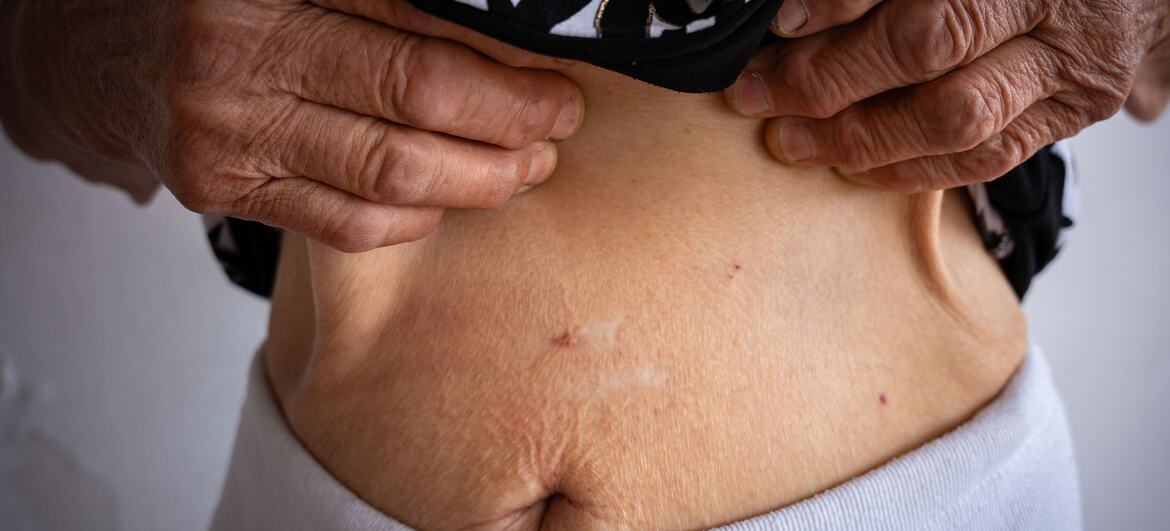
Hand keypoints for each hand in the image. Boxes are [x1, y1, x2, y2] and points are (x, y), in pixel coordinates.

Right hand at [0, 0, 583, 251]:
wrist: (93, 49)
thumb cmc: (211, 1)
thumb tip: (490, 24)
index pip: (418, 31)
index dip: (504, 66)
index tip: (556, 78)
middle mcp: (239, 55)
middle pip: (417, 104)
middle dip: (509, 125)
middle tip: (556, 125)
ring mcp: (224, 131)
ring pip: (390, 175)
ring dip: (479, 181)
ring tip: (524, 168)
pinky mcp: (221, 190)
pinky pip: (346, 222)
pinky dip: (414, 216)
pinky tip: (447, 199)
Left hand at [725, 0, 1169, 191]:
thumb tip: (798, 14)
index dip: (836, 5)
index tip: (777, 26)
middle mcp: (1050, 3)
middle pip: (926, 44)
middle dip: (828, 76)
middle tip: (756, 91)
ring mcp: (1069, 63)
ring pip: (954, 116)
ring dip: (858, 136)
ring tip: (790, 140)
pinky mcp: (1075, 112)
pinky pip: (986, 158)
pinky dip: (910, 168)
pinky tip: (852, 167)